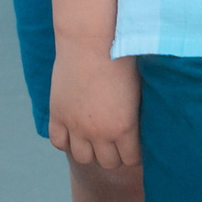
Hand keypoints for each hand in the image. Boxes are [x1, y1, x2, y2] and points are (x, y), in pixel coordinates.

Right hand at [47, 48, 140, 171]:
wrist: (90, 38)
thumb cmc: (121, 57)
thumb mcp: (138, 89)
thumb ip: (138, 115)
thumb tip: (144, 129)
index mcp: (125, 127)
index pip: (132, 160)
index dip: (134, 153)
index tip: (134, 145)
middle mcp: (100, 131)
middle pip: (108, 162)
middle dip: (113, 153)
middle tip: (114, 139)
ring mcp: (76, 124)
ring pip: (83, 157)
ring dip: (89, 149)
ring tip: (93, 136)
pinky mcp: (57, 113)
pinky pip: (58, 142)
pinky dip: (66, 140)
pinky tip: (74, 128)